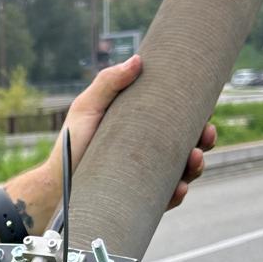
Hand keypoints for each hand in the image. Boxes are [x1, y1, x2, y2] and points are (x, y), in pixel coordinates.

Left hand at [48, 56, 215, 210]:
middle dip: (206, 141)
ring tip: (194, 159)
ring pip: (185, 173)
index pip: (179, 121)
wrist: (55, 183)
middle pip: (191, 146)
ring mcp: (149, 178)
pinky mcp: (142, 201)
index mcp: (145, 129)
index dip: (198, 116)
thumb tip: (138, 60)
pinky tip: (179, 188)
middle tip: (207, 134)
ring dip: (197, 167)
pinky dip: (178, 194)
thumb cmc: (72, 142)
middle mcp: (151, 153)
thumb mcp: (88, 107)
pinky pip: (167, 199)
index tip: (207, 110)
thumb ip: (109, 83)